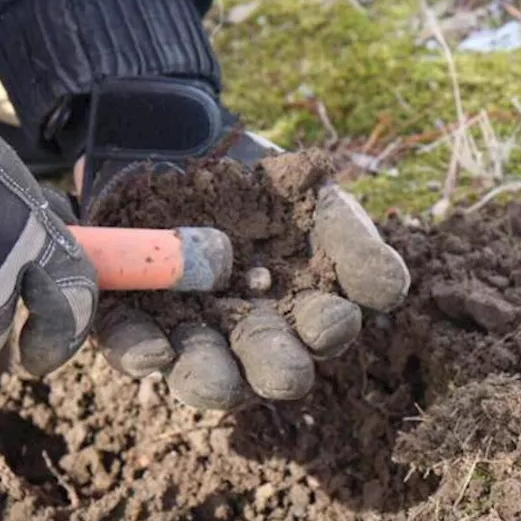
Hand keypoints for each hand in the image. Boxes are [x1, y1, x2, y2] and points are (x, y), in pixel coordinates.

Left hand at [57, 78, 408, 409]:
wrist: (182, 141)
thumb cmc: (263, 185)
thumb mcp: (319, 201)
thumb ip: (356, 244)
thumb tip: (392, 292)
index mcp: (300, 314)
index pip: (320, 332)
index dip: (326, 330)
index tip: (328, 319)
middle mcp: (246, 337)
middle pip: (263, 368)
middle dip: (274, 370)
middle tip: (284, 373)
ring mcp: (187, 332)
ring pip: (199, 370)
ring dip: (208, 378)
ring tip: (214, 379)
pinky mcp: (127, 318)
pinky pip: (130, 344)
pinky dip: (140, 352)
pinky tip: (153, 352)